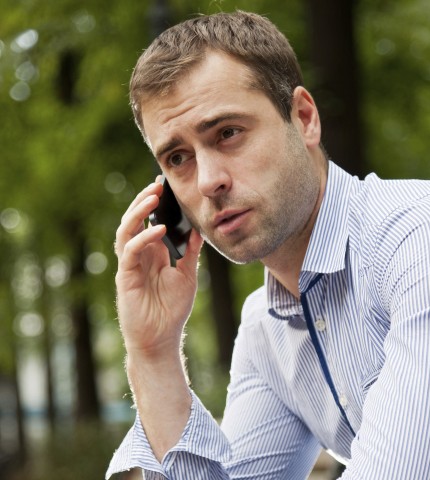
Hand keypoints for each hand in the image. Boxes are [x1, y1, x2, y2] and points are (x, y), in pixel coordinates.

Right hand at [114, 179, 202, 357]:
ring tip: (152, 197)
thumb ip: (190, 253)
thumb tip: (199, 230)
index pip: (149, 222)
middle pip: (134, 221)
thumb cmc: (172, 309)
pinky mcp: (125, 277)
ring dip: (137, 212)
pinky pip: (130, 252)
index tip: (166, 187)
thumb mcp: (187, 275)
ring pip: (126, 231)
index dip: (155, 205)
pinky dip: (142, 238)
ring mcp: (130, 265)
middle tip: (157, 185)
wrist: (161, 338)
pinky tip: (158, 230)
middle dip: (144, 201)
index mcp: (153, 253)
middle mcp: (139, 255)